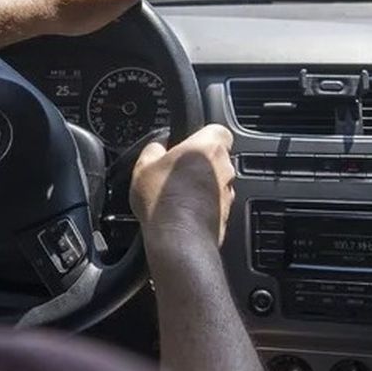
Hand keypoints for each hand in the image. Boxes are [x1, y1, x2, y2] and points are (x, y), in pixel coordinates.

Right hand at [130, 125, 235, 248]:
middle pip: (217, 157)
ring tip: (177, 194)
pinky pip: (215, 203)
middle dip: (200, 162)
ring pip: (217, 182)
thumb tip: (157, 145)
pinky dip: (203, 205)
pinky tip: (183, 211)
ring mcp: (227, 193)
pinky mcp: (226, 215)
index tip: (188, 142)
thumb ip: (153, 148)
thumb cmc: (163, 200)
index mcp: (208, 147)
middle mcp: (224, 168)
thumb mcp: (144, 166)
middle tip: (177, 170)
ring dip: (202, 185)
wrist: (178, 239)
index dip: (204, 135)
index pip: (219, 130)